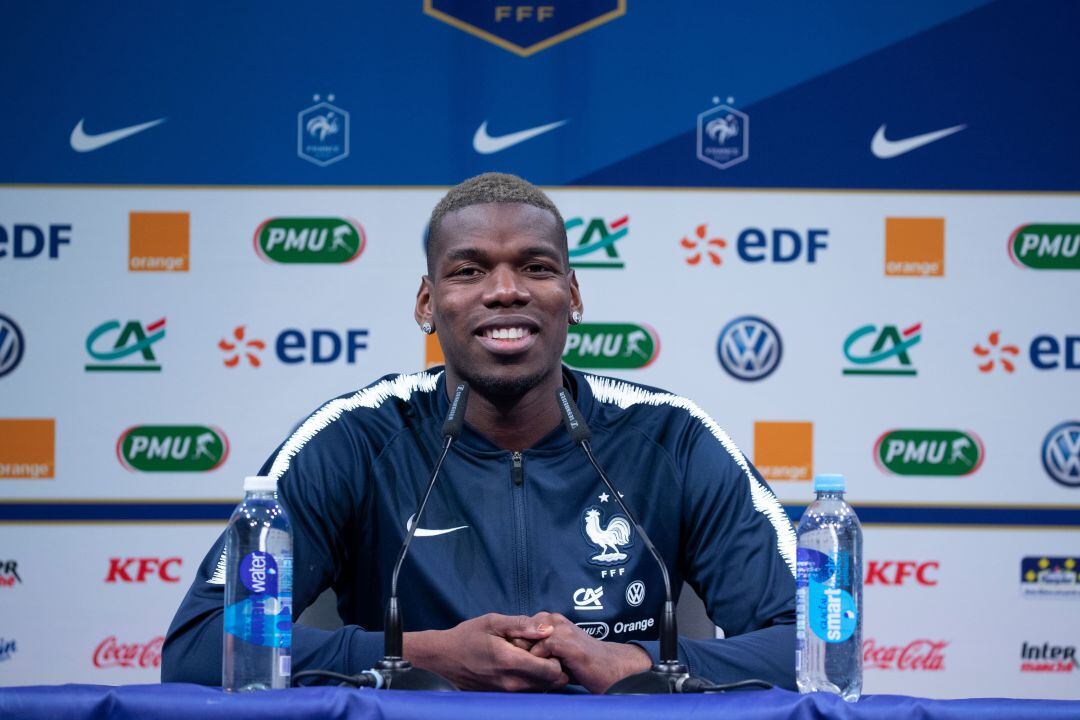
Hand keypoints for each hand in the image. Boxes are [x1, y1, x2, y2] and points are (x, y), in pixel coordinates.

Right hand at [404, 613, 568, 691]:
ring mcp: (506, 694)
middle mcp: (511, 684)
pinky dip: (531, 682)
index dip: (556, 657)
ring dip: (542, 676)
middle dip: (553, 666)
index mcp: (511, 662)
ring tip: (529, 658)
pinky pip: (527, 693)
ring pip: (541, 690)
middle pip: (551, 683)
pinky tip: (520, 667)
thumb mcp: (494, 622)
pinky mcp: (501, 699)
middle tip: (541, 651)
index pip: (552, 671)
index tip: (548, 645)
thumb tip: (548, 629)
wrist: (443, 656)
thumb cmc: (468, 636)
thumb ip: (522, 625)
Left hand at [527, 612, 651, 692]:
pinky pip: (541, 648)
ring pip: (528, 639)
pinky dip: (540, 662)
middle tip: (525, 665)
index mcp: (550, 620)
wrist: (611, 667)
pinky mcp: (566, 642)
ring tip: (538, 669)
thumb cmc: (581, 663)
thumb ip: (537, 648)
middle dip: (519, 648)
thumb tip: (512, 653)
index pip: (519, 627)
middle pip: (520, 631)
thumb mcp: (555, 653)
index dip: (515, 644)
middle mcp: (554, 620)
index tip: (515, 659)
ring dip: (528, 656)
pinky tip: (550, 671)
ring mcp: (561, 629)